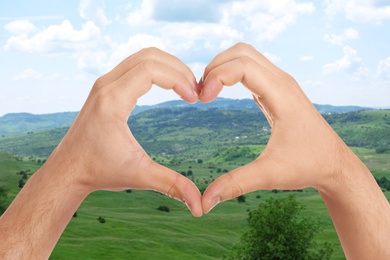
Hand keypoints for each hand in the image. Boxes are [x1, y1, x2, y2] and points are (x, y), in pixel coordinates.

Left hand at [52, 48, 201, 215]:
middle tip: (195, 90)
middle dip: (178, 68)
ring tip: (186, 87)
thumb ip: (171, 185)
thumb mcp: (139, 176)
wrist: (69, 170)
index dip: (179, 78)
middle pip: (149, 56)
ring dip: (168, 67)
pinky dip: (156, 69)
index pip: (151, 69)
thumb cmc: (99, 171)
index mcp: (112, 100)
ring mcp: (104, 83)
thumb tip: (199, 205)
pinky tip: (168, 87)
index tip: (194, 98)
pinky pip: (134, 65)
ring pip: (142, 56)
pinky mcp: (105, 87)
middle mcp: (106, 85)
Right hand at [199, 43, 356, 212]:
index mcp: (281, 95)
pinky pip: (250, 69)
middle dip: (214, 67)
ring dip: (222, 68)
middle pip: (241, 52)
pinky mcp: (277, 90)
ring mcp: (281, 83)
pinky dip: (230, 74)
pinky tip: (218, 93)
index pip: (243, 65)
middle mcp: (282, 82)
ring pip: (245, 56)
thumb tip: (204, 201)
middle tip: (199, 93)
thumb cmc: (308, 166)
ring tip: (206, 93)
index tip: (201, 99)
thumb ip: (235, 185)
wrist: (334, 164)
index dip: (216, 76)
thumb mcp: (269, 175)